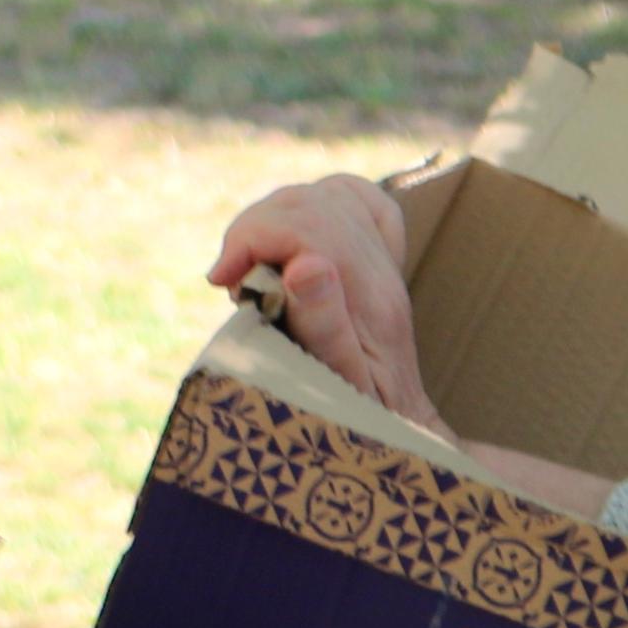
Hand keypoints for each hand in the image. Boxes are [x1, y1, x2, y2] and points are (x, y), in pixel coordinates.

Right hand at [209, 175, 444, 430]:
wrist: (407, 434)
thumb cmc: (366, 425)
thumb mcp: (339, 389)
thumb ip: (323, 326)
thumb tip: (305, 263)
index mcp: (369, 299)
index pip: (308, 226)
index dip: (251, 238)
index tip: (220, 278)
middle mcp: (382, 272)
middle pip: (312, 202)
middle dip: (255, 228)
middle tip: (232, 281)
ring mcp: (385, 263)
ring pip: (329, 194)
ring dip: (277, 216)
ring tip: (254, 266)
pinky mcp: (381, 262)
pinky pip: (359, 202)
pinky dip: (320, 202)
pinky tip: (297, 234)